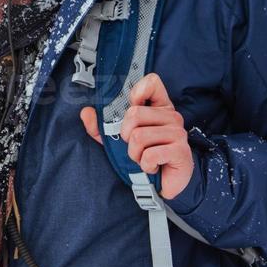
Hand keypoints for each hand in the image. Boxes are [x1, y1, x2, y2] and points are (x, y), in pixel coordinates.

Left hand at [79, 72, 194, 199]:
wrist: (162, 184)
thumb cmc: (144, 156)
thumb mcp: (118, 140)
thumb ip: (101, 127)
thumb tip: (86, 112)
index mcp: (159, 108)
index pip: (152, 82)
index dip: (136, 92)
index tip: (131, 107)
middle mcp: (171, 117)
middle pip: (134, 113)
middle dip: (126, 135)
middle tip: (135, 146)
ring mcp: (178, 133)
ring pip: (138, 136)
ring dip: (135, 154)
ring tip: (144, 158)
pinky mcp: (180, 152)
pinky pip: (149, 155)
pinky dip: (145, 165)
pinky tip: (153, 167)